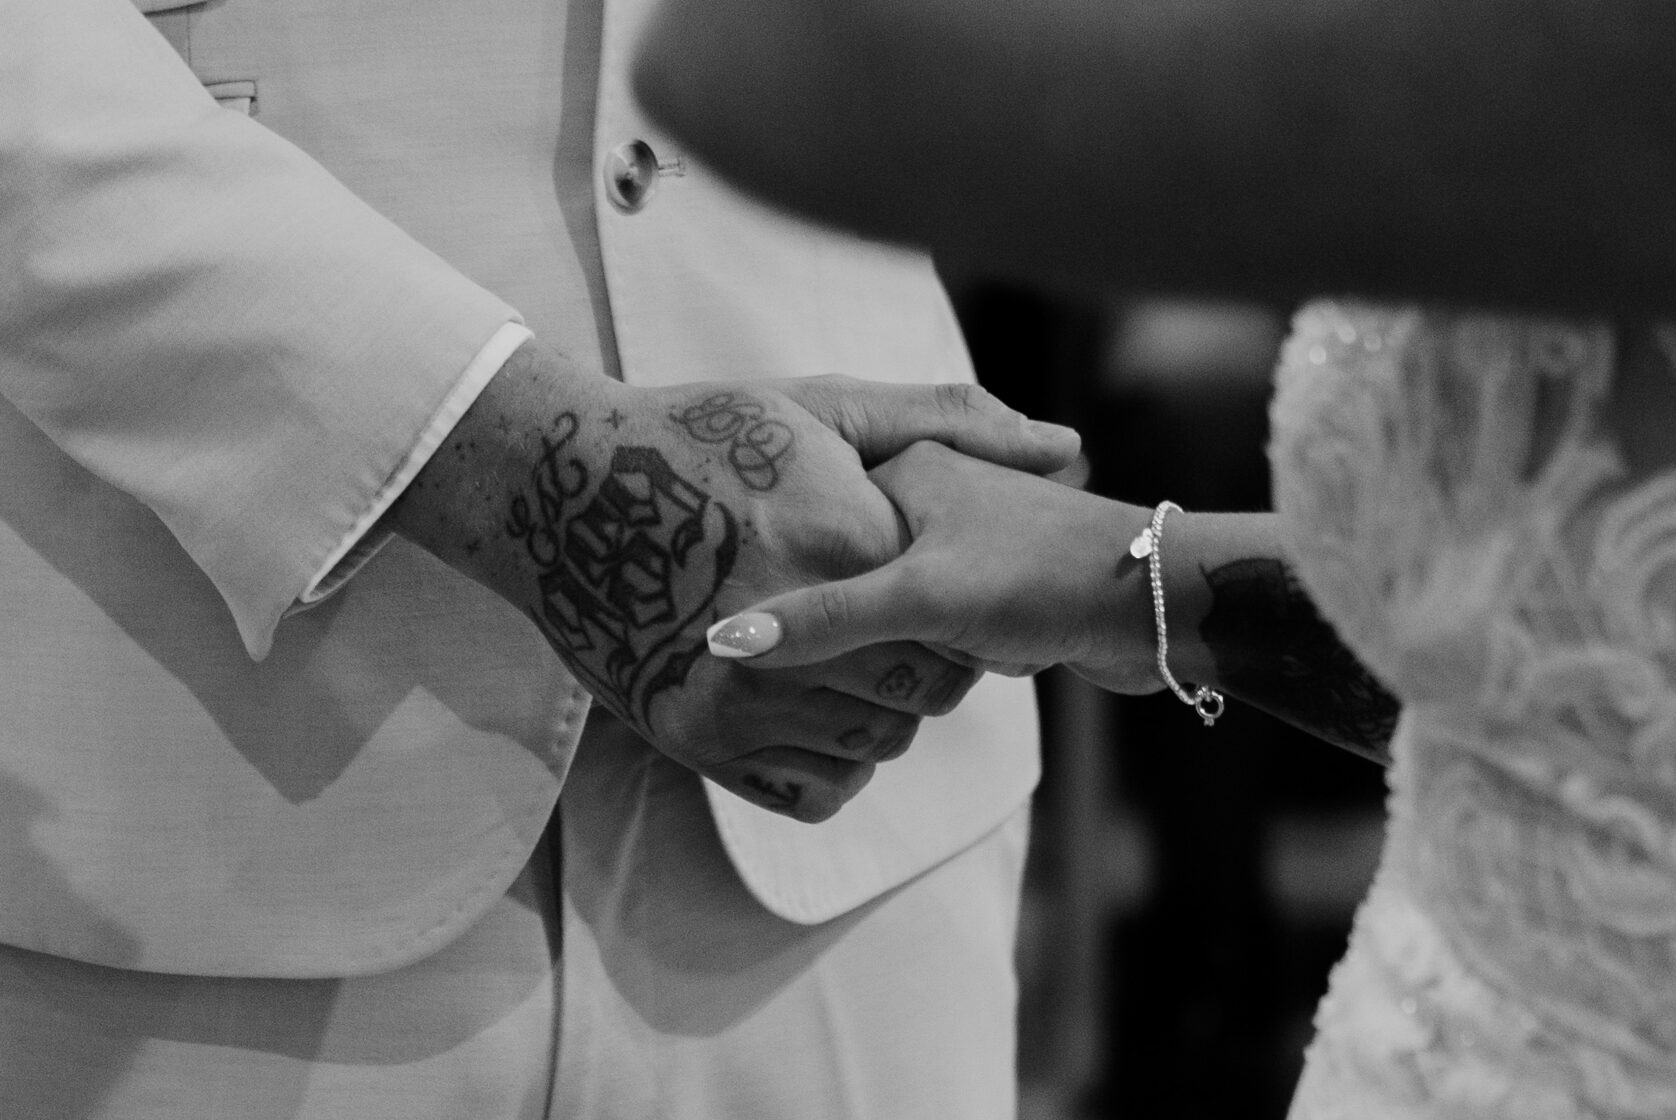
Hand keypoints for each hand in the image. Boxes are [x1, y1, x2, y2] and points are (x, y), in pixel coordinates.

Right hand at [394, 344, 1080, 821]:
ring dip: (878, 712)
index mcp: (838, 544)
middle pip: (925, 693)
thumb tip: (1068, 445)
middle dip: (925, 664)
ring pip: (876, 745)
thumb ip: (950, 420)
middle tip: (889, 627)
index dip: (950, 608)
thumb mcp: (821, 406)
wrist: (555, 492)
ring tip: (843, 658)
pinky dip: (831, 759)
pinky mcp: (695, 740)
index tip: (924, 583)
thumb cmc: (698, 434)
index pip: (954, 620)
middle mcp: (793, 631)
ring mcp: (736, 695)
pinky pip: (817, 789)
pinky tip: (808, 704)